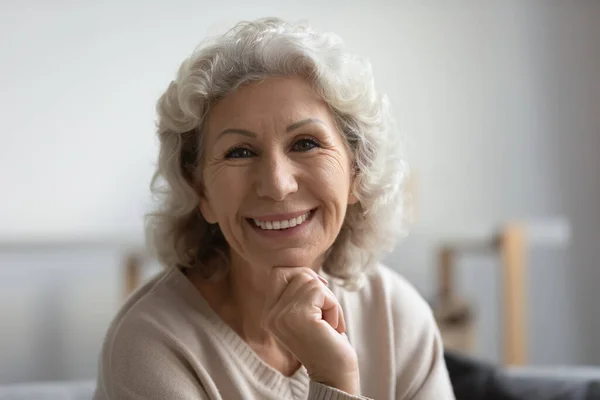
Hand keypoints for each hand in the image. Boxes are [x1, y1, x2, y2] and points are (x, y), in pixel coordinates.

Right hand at [261, 267, 359, 394]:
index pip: (278, 272)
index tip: (320, 292)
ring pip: (311, 281)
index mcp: (268, 313)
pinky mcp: (297, 316)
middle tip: (326, 312)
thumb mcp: (307, 312)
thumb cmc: (326, 341)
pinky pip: (321, 291)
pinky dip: (333, 306)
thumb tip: (307, 272)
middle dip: (318, 287)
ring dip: (329, 301)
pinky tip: (332, 327)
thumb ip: (300, 292)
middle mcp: (270, 314)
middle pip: (296, 273)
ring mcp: (281, 315)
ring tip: (329, 324)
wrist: (335, 374)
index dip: (302, 275)